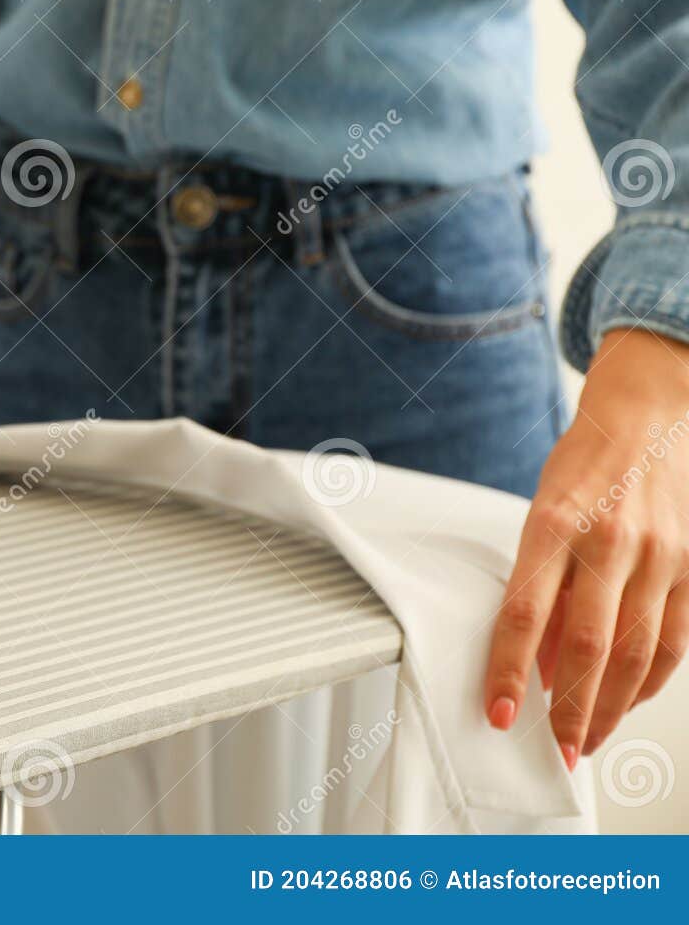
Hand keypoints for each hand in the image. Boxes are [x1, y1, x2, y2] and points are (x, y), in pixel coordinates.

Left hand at [486, 329, 688, 765]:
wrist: (646, 420)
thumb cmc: (581, 467)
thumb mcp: (537, 514)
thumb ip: (537, 584)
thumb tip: (532, 658)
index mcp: (553, 525)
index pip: (523, 614)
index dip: (508, 670)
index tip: (497, 712)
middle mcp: (609, 543)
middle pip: (587, 646)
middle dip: (569, 708)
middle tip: (554, 749)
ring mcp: (657, 557)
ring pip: (635, 654)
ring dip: (610, 707)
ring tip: (587, 740)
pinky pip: (673, 640)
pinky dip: (649, 680)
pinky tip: (628, 701)